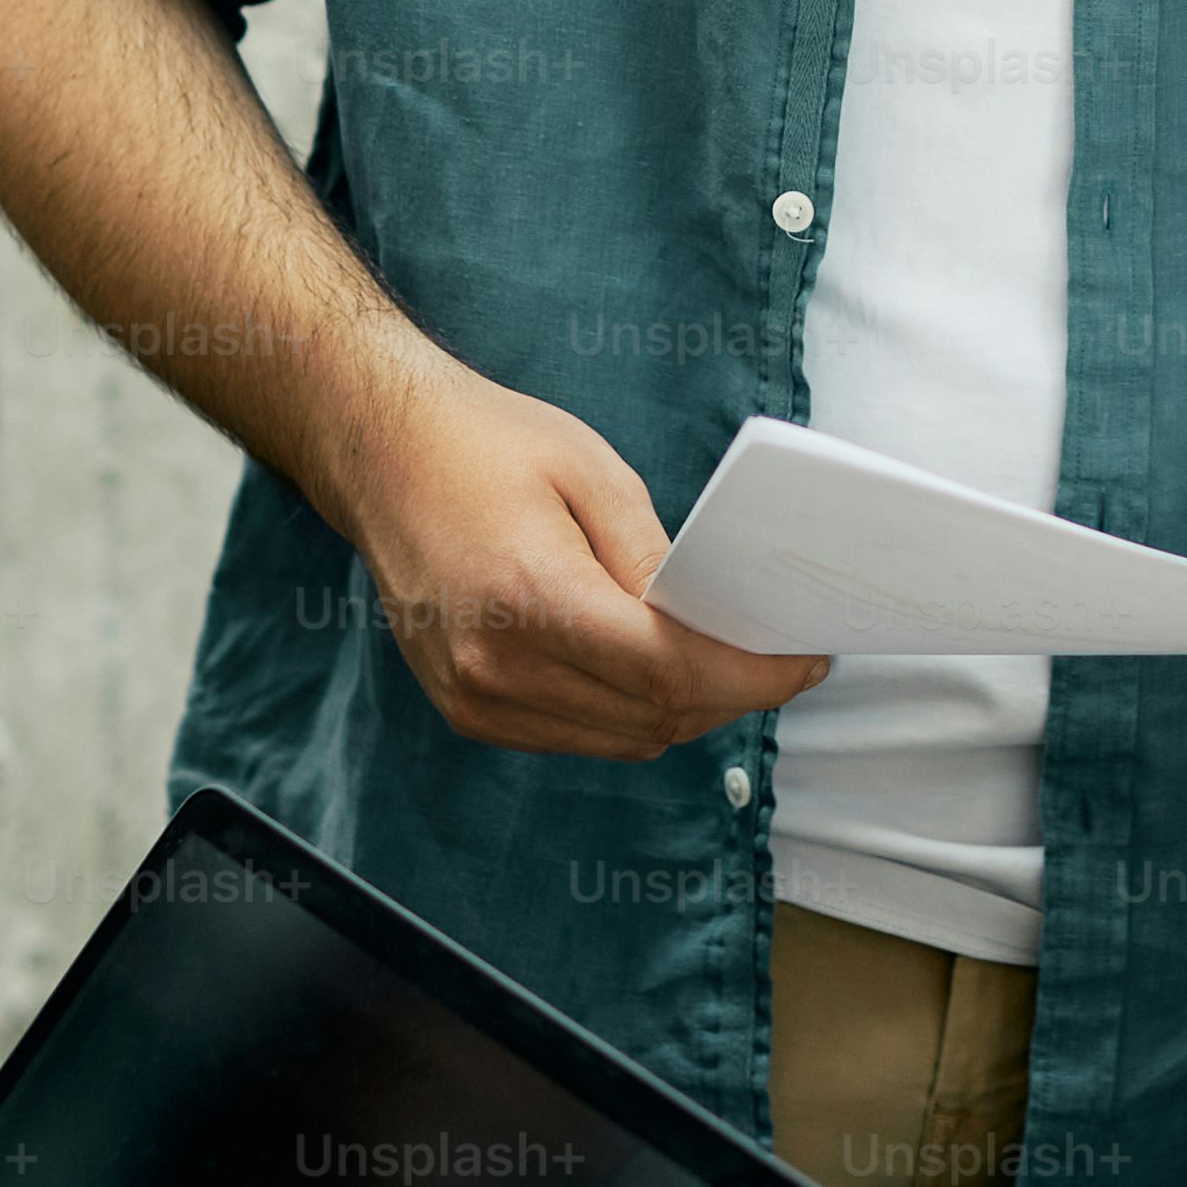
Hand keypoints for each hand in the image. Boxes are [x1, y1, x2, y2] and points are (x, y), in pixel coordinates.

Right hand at [325, 359, 825, 758]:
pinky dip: (627, 714)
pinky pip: (575, 736)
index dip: (752, 677)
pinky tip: (650, 669)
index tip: (805, 663)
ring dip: (682, 711)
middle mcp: (496, 666)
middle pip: (653, 719)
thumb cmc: (484, 445)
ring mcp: (474, 697)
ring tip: (722, 661)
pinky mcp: (466, 709)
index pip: (670, 673)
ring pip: (620, 741)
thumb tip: (713, 621)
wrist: (381, 452)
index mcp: (531, 597)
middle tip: (776, 657)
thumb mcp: (592, 472)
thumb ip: (656, 558)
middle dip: (730, 695)